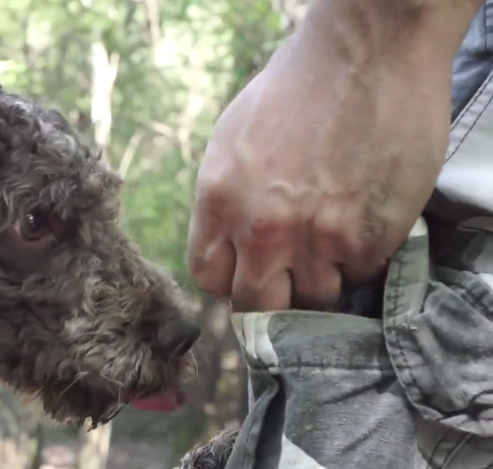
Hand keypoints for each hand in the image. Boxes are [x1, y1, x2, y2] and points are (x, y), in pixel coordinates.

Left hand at [186, 34, 451, 311]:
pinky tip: (362, 219)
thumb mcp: (232, 141)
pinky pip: (359, 273)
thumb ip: (227, 201)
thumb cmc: (295, 87)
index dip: (231, 277)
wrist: (364, 54)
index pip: (209, 277)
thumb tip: (231, 244)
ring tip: (332, 237)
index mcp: (219, 201)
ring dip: (322, 276)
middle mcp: (262, 229)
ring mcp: (318, 238)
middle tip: (290, 274)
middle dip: (272, 296)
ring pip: (314, 297)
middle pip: (257, 305)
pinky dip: (360, 257)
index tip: (249, 269)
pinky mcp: (368, 238)